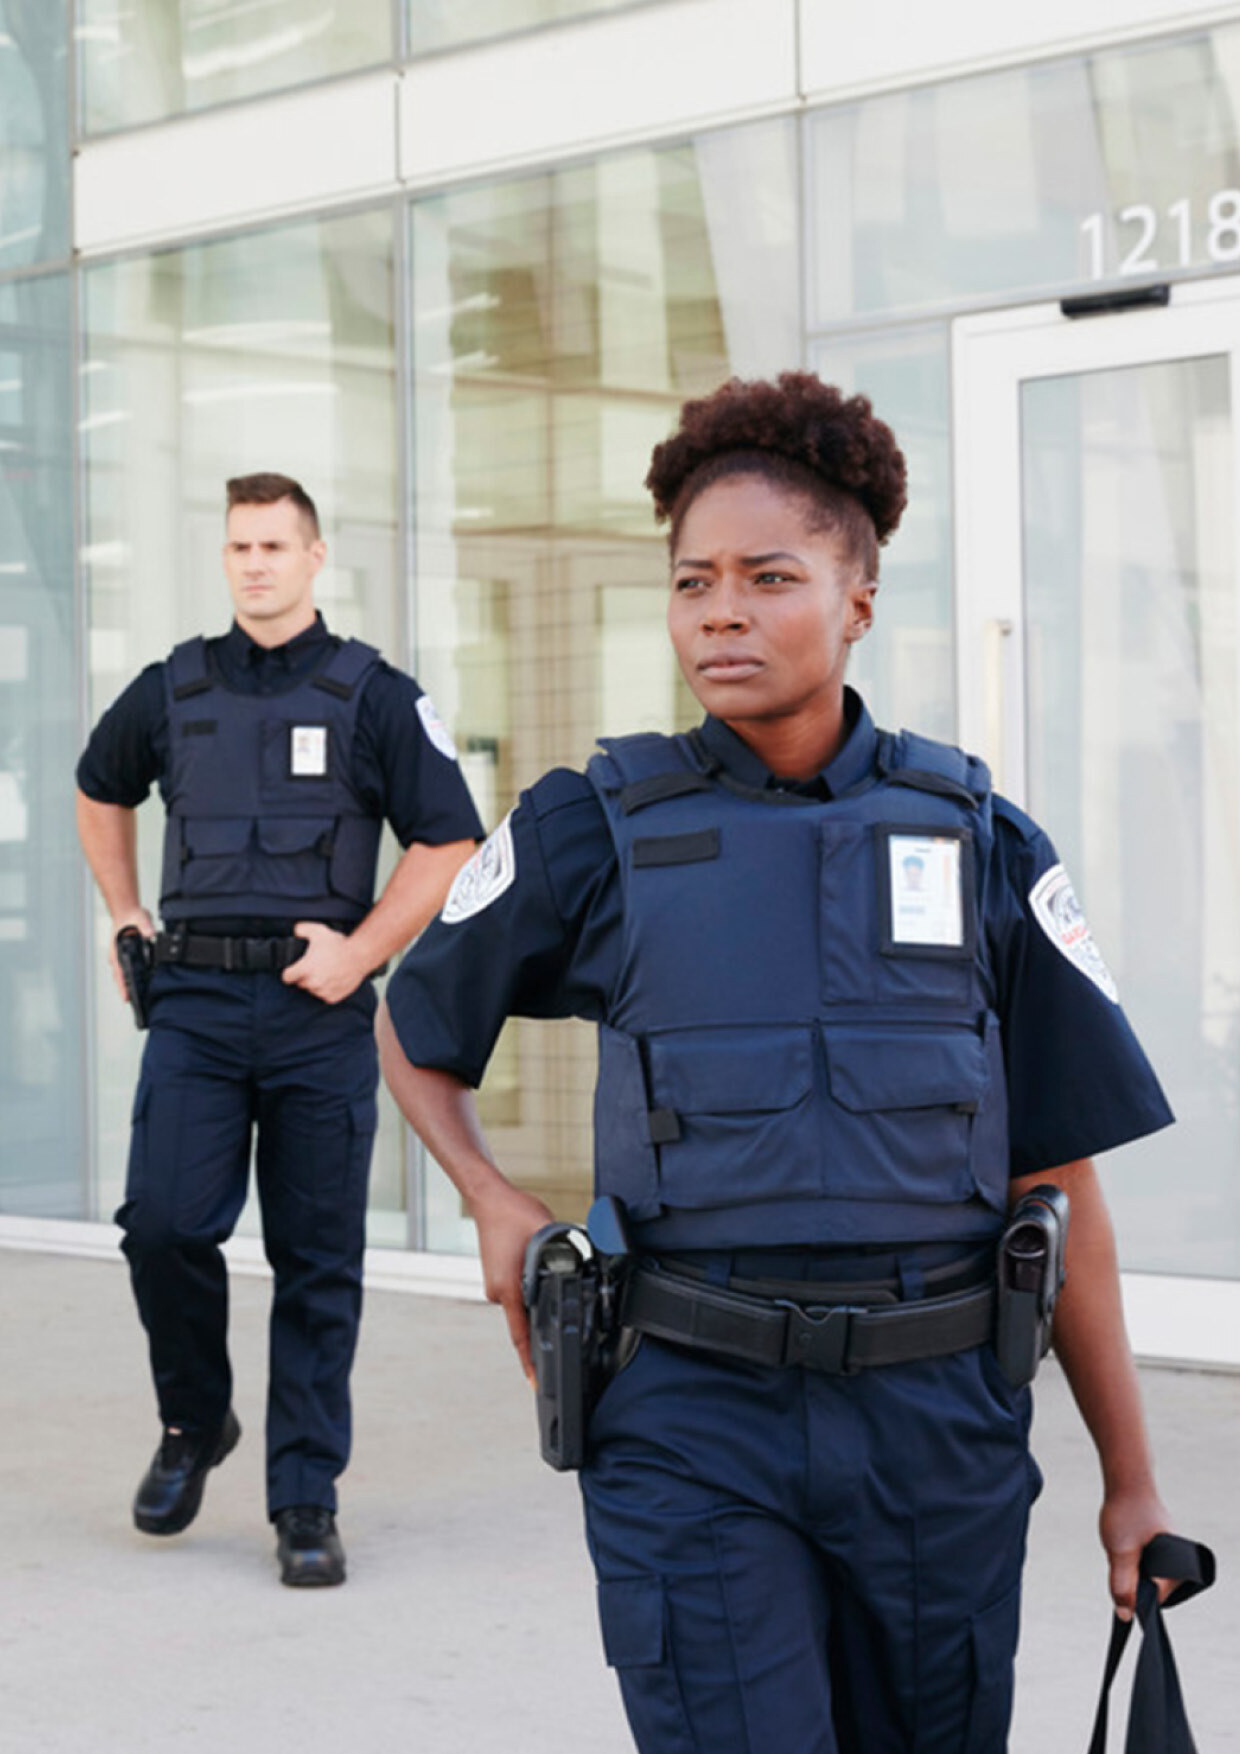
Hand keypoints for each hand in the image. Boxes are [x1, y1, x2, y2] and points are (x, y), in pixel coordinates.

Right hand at [108, 907, 154, 1002]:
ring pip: (125, 975)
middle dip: (127, 991)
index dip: (123, 986)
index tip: (126, 998)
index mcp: (117, 950)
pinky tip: (145, 984)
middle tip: (135, 1005)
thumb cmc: (131, 916)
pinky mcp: (128, 956)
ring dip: (131, 986)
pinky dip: (136, 978)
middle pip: (121, 978)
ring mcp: (122, 957)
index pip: (119, 972)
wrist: (127, 910)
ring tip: (140, 1000)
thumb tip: (151, 934)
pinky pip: (131, 970)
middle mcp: (117, 956)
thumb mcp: (140, 918)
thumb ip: (146, 926)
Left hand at [282, 921, 366, 1003]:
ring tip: (326, 972)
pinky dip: (327, 989)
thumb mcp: (318, 931)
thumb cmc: (340, 945)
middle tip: (317, 966)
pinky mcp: (332, 998)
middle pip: (300, 983)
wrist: (360, 956)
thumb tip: (295, 931)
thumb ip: (301, 929)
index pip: (286, 977)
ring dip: (316, 983)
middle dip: (305, 976)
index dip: (290, 972)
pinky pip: (324, 995)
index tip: (295, 969)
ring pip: (313, 990)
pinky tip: (333, 978)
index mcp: (305, 969)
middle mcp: (312, 983)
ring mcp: (323, 992)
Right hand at [471, 1180, 555, 1382]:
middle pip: (526, 1319)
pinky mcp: (498, 1275)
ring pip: (523, 1303)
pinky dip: (531, 1288)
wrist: (488, 1196)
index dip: (530, 1363)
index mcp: (507, 1288)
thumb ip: (562, 1255)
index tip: (536, 1385)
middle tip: (565, 1316)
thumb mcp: (546, 1234)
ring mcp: (496, 1283)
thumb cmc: (513, 1212)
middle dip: (545, 1320)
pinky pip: (518, 1291)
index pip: (521, 1335)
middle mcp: (498, 1291)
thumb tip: (578, 1270)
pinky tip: (539, 1271)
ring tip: (550, 1278)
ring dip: (539, 1298)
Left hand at [1100, 1483, 1175, 1618]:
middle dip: (1131, 1575)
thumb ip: (1122, 1585)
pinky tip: (1126, 1536)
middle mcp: (1178, 1562)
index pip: (1154, 1598)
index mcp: (1177, 1568)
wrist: (1127, 1477)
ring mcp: (1169, 1551)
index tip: (1121, 1569)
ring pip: (1143, 1571)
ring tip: (1125, 1539)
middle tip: (1123, 1548)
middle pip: (1148, 1585)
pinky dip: (1130, 1552)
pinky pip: (1142, 1558)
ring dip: (1129, 1563)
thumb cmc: (1126, 1512)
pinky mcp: (1159, 1542)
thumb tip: (1125, 1616)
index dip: (1133, 1591)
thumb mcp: (1119, 1552)